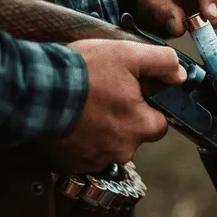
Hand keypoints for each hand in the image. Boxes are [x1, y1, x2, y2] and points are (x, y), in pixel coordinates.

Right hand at [49, 39, 186, 173]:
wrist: (36, 89)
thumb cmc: (83, 71)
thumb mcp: (128, 54)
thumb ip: (161, 63)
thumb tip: (180, 74)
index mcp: (141, 126)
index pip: (159, 121)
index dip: (148, 104)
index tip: (132, 91)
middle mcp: (122, 150)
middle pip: (132, 133)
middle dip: (123, 116)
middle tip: (104, 93)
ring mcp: (96, 159)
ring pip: (109, 142)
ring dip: (101, 126)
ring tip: (85, 103)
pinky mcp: (72, 163)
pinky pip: (85, 151)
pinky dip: (81, 136)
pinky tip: (72, 117)